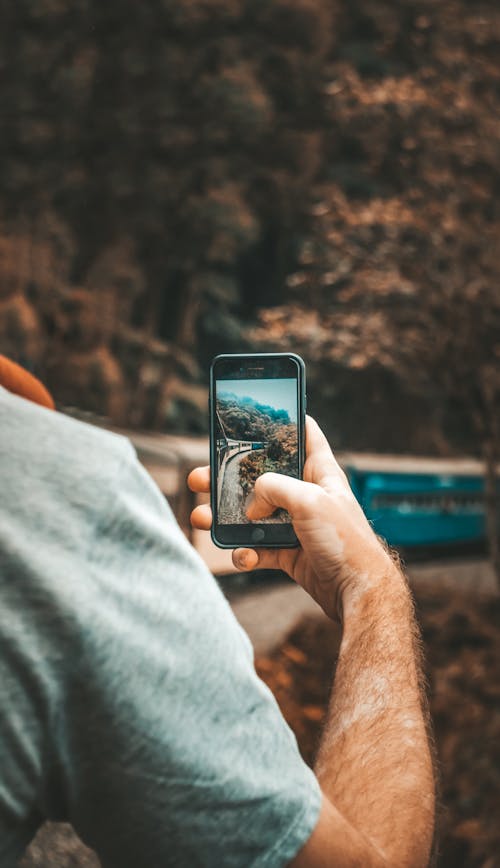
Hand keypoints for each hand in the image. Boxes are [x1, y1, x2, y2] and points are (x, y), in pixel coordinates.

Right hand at [187, 417, 398, 620]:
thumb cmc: (345, 540)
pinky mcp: (289, 553)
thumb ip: (275, 488)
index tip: (262, 413)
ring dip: (225, 517)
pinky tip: (244, 556)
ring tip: (202, 518)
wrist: (356, 592)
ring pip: (252, 515)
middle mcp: (306, 496)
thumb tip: (252, 504)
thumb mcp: (309, 500)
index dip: (287, 421)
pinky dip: (245, 552)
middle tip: (200, 476)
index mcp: (320, 474)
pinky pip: (258, 549)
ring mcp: (295, 525)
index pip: (306, 436)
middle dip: (229, 477)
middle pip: (262, 477)